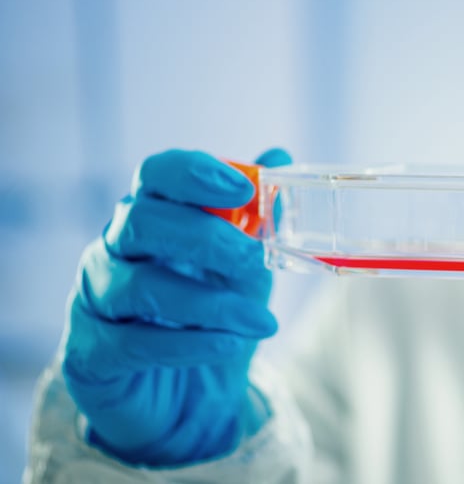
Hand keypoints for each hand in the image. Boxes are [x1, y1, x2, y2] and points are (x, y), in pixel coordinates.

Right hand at [62, 148, 291, 465]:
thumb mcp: (244, 266)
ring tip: (262, 320)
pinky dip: (189, 343)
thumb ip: (257, 217)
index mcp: (151, 215)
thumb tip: (280, 155)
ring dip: (210, 303)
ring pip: (138, 286)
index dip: (195, 175)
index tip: (243, 189)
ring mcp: (92, 299)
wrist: (184, 402)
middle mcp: (112, 249)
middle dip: (204, 237)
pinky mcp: (87, 353)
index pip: (157, 175)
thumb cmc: (210, 317)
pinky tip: (229, 344)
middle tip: (255, 258)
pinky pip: (132, 343)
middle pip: (141, 221)